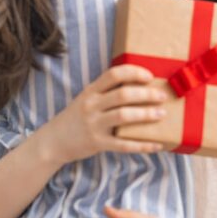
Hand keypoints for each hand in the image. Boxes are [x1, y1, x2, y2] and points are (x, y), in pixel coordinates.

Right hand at [40, 64, 167, 163]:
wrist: (53, 141)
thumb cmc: (77, 117)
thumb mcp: (87, 99)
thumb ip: (107, 92)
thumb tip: (140, 86)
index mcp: (91, 91)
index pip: (114, 74)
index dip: (134, 73)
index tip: (150, 77)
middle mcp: (92, 105)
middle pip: (123, 95)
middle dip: (146, 94)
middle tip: (162, 96)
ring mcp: (94, 125)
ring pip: (124, 116)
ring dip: (146, 114)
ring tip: (161, 114)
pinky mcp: (97, 144)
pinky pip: (124, 144)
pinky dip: (143, 144)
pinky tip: (157, 144)